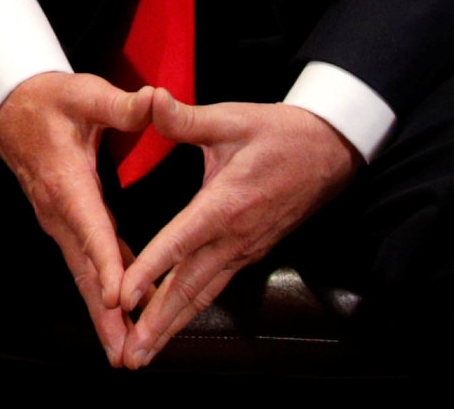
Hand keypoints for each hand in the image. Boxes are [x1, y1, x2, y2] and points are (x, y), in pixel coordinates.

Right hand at [0, 71, 157, 365]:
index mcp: (68, 182)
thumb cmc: (51, 100)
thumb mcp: (86, 93)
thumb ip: (122, 105)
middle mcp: (59, 211)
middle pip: (84, 269)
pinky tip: (120, 314)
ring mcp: (58, 221)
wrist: (11, 107)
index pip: (91, 228)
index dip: (106, 264)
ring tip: (122, 350)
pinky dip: (100, 293)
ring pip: (82, 274)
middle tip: (123, 353)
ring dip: (102, 314)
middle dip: (103, 314)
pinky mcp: (64, 224)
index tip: (119, 299)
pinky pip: (84, 263)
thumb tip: (155, 99)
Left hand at [111, 98, 357, 366]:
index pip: (180, 242)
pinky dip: (190, 308)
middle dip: (157, 323)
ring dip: (172, 325)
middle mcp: (235, 236)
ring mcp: (245, 248)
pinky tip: (170, 323)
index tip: (122, 298)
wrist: (331, 150)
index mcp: (225, 204)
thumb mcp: (232, 118)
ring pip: (203, 294)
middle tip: (129, 355)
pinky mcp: (251, 251)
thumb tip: (149, 98)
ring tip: (143, 354)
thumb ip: (186, 117)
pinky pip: (215, 285)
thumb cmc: (278, 131)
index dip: (150, 270)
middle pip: (190, 287)